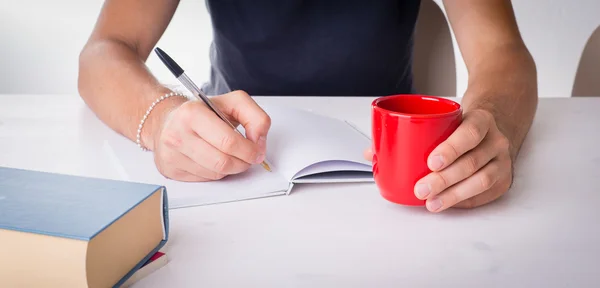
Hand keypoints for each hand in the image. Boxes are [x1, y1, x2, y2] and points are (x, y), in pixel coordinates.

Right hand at [151, 90, 270, 181]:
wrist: (168, 119)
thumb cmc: (202, 111)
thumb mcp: (232, 102)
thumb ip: (255, 116)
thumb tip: (258, 141)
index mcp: (192, 113)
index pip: (228, 142)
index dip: (249, 150)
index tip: (257, 151)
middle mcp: (177, 134)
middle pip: (222, 162)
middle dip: (243, 162)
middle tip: (249, 157)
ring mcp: (171, 154)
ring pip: (215, 173)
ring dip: (231, 168)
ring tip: (231, 155)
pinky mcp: (170, 170)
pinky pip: (205, 179)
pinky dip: (216, 172)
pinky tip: (213, 159)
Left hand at [364, 108, 512, 211]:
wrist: (494, 125)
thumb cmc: (460, 125)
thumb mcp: (442, 119)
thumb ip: (408, 133)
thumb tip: (371, 152)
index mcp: (481, 119)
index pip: (469, 132)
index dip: (451, 148)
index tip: (430, 162)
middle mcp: (496, 140)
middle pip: (472, 161)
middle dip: (445, 178)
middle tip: (421, 188)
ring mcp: (502, 160)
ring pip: (482, 180)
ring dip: (454, 194)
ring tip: (432, 202)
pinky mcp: (503, 179)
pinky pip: (485, 194)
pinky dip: (465, 201)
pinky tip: (448, 204)